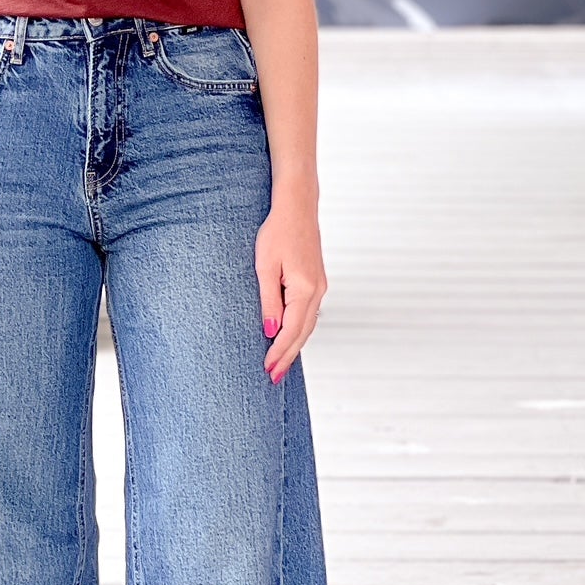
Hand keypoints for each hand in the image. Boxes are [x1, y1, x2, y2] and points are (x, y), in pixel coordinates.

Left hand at [255, 192, 326, 384]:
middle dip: (288, 357)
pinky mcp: (316, 281)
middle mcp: (317, 291)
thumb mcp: (265, 267)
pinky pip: (309, 314)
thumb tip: (270, 331)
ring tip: (280, 364)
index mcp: (304, 289)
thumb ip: (268, 301)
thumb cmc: (278, 232)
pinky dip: (299, 330)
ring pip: (308, 325)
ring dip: (294, 346)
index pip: (291, 331)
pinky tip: (289, 337)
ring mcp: (319, 287)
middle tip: (274, 377)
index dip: (279, 352)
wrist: (297, 207)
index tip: (267, 369)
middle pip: (303, 333)